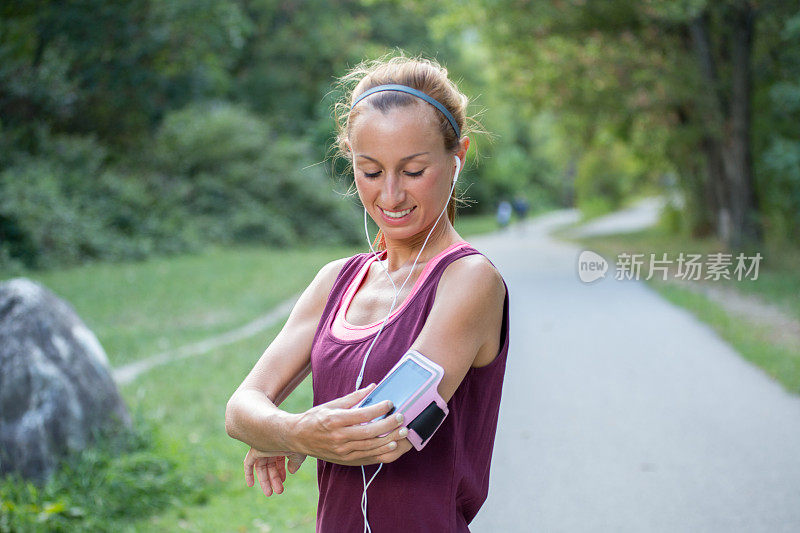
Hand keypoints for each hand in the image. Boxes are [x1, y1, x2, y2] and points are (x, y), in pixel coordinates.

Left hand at [244, 447, 306, 496]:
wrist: (288, 432)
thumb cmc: (297, 441)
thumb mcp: (298, 454)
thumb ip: (295, 463)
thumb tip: (291, 471)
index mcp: (282, 445)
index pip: (279, 461)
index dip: (281, 472)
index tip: (283, 481)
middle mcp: (271, 446)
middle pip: (270, 466)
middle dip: (274, 479)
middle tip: (279, 491)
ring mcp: (263, 448)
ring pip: (261, 467)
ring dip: (265, 480)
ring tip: (270, 493)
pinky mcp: (256, 450)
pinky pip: (248, 463)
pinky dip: (249, 473)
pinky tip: (250, 484)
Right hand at [292, 384, 410, 465]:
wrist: (297, 438)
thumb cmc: (315, 418)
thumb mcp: (331, 404)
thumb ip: (353, 397)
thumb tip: (373, 387)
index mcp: (334, 420)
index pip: (361, 415)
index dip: (378, 409)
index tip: (390, 403)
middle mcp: (338, 437)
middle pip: (369, 432)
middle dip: (388, 425)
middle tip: (401, 417)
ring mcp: (342, 451)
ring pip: (370, 447)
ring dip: (389, 440)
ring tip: (402, 432)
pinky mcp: (345, 460)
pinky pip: (367, 458)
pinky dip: (381, 452)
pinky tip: (392, 445)